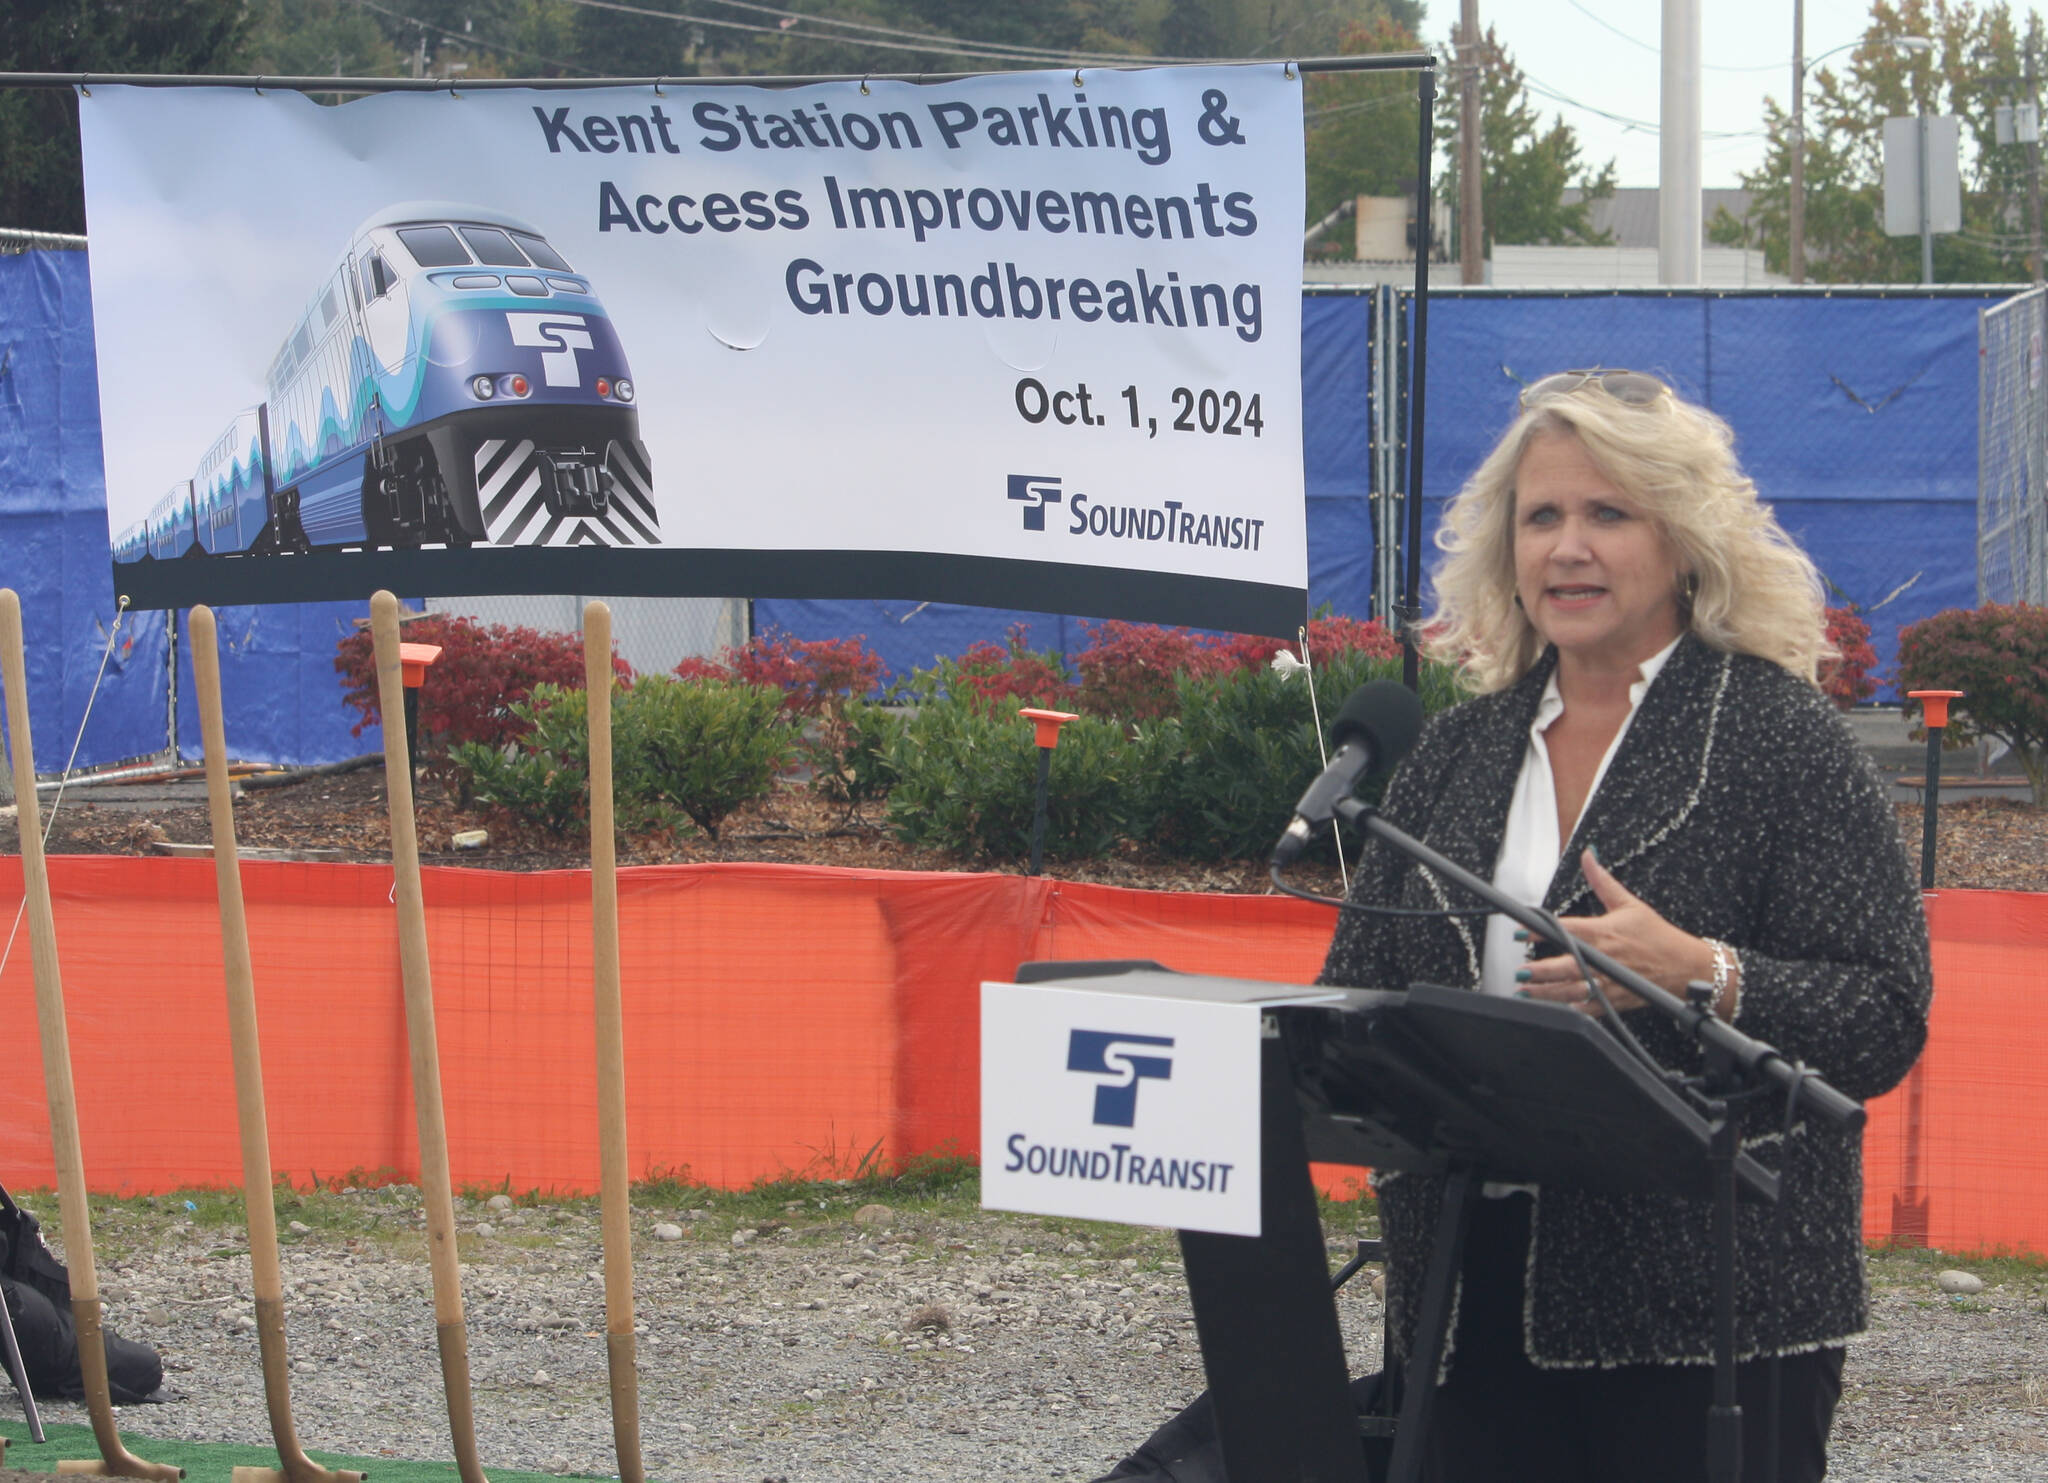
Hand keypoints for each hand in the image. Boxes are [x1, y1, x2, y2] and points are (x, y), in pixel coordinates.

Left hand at [1517, 849, 1715, 1015]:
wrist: (1684, 967)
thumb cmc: (1657, 936)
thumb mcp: (1629, 904)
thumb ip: (1602, 881)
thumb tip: (1588, 855)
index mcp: (1603, 933)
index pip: (1565, 929)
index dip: (1540, 930)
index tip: (1520, 931)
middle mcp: (1603, 959)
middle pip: (1566, 965)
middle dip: (1540, 971)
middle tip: (1521, 971)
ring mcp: (1609, 982)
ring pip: (1572, 990)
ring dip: (1547, 993)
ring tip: (1525, 991)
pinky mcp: (1614, 1000)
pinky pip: (1588, 1008)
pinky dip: (1571, 1008)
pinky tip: (1554, 1007)